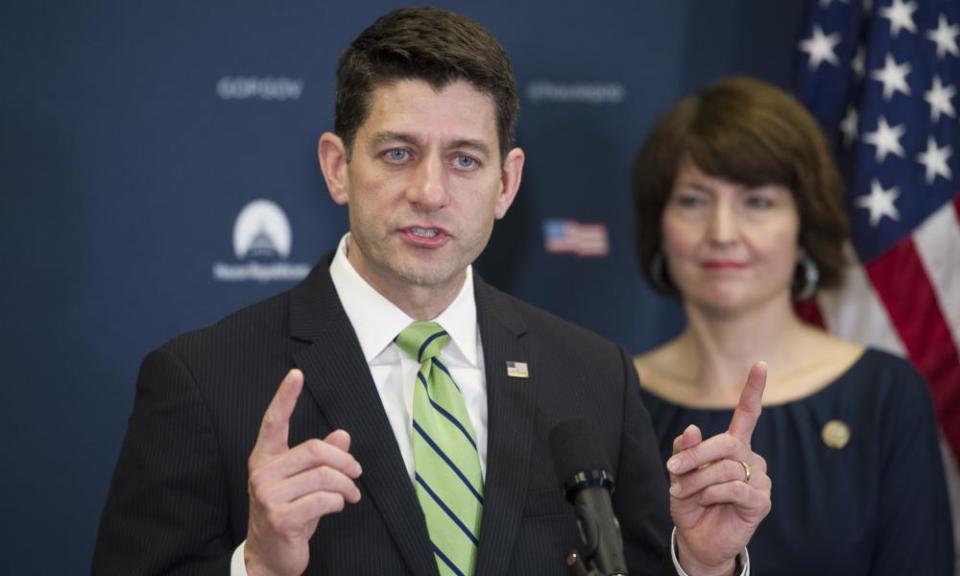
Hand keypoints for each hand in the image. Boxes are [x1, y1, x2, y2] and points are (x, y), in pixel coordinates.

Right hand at [244, 369, 362, 575]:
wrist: (269, 557)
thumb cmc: (289, 515)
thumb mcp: (305, 483)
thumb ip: (320, 458)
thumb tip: (343, 434)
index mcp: (265, 458)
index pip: (273, 421)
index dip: (285, 397)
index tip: (296, 374)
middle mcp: (262, 473)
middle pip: (314, 450)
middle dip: (344, 460)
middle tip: (357, 472)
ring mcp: (268, 496)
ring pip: (323, 475)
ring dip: (347, 485)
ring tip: (352, 494)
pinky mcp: (280, 517)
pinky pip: (323, 499)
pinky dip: (339, 502)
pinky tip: (338, 506)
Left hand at [667, 362, 771, 575]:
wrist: (697, 538)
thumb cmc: (690, 502)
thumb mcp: (679, 473)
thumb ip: (684, 450)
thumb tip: (691, 429)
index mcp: (733, 446)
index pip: (747, 414)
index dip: (753, 390)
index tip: (760, 364)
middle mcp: (750, 458)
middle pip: (726, 443)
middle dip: (695, 455)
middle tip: (672, 468)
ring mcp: (759, 479)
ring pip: (726, 468)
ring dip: (697, 481)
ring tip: (685, 493)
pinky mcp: (761, 501)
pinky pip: (734, 488)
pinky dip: (712, 494)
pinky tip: (706, 501)